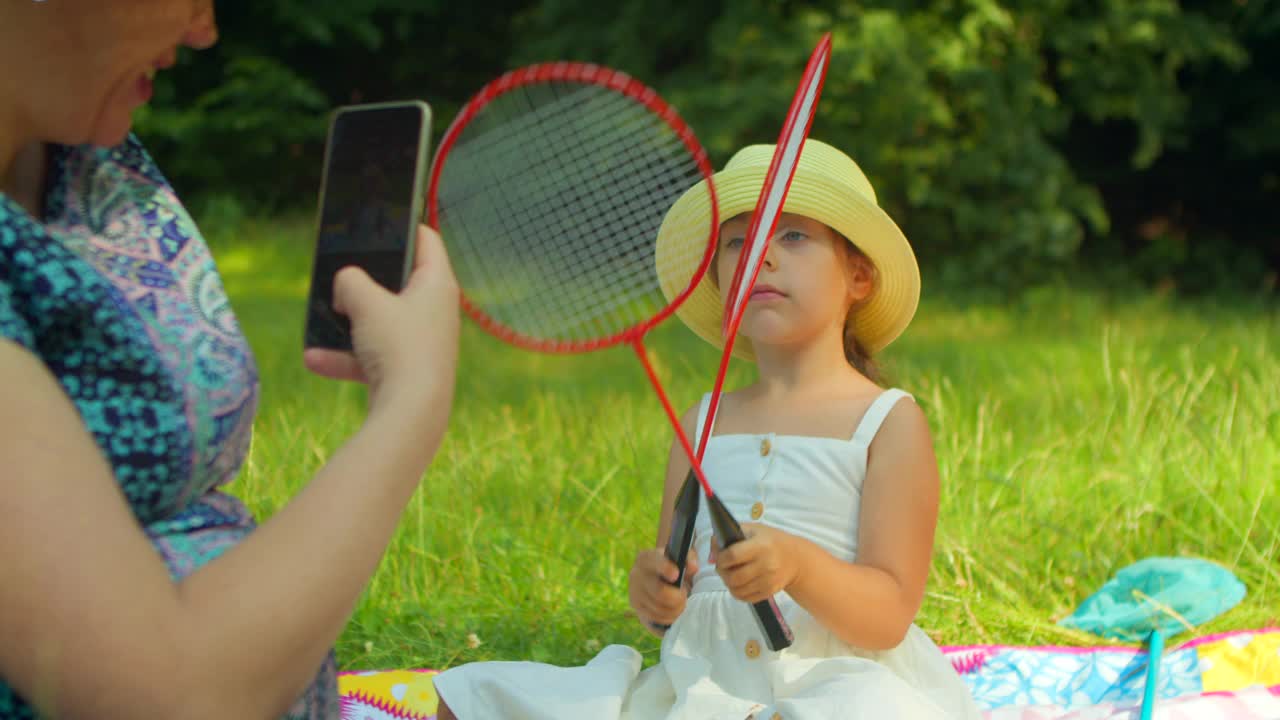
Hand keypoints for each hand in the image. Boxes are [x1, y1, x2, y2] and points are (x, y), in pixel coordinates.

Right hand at [304, 224, 460, 423]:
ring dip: (349, 323)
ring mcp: (422, 342)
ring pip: (381, 322)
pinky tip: (315, 358)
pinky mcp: (408, 371)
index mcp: (437, 285)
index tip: (380, 218)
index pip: (426, 240)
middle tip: (341, 271)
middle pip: (398, 282)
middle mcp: (436, 311)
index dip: (403, 225)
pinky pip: (372, 356)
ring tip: (323, 317)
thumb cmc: (399, 348)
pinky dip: (347, 358)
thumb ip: (349, 281)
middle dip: (365, 281)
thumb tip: (345, 284)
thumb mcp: (365, 303)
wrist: (412, 414)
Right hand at [628, 547, 699, 629]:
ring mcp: (634, 591)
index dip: (665, 568)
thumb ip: (689, 558)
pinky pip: (655, 617)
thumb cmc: (671, 565)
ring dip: (675, 609)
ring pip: (659, 608)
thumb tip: (693, 568)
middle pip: (659, 591)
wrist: (656, 576)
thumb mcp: (681, 557)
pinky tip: (673, 610)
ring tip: (680, 602)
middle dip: (678, 597)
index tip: (676, 575)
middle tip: (684, 595)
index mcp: (646, 558)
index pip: (654, 562)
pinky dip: (668, 617)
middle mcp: (636, 574)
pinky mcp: (636, 606)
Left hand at [712, 524, 798, 603]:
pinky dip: (737, 592)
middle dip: (722, 572)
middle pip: (733, 576)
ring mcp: (768, 581)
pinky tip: (739, 583)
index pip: (733, 555)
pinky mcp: (769, 592)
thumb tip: (711, 557)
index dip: (721, 558)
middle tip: (723, 567)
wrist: (795, 559)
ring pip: (737, 590)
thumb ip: (727, 537)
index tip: (720, 557)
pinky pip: (745, 598)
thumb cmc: (770, 540)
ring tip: (730, 574)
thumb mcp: (752, 530)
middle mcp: (766, 564)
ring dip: (728, 583)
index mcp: (761, 545)